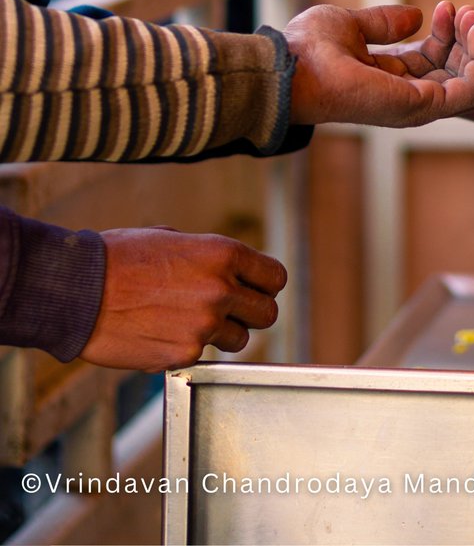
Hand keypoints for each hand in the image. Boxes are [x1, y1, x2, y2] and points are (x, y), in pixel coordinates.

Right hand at [80, 227, 286, 370]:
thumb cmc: (118, 258)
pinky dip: (186, 349)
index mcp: (223, 253)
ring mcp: (205, 325)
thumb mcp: (171, 238)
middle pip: (268, 313)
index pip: (275, 278)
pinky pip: (201, 356)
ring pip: (240, 339)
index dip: (265, 286)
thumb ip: (207, 255)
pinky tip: (160, 333)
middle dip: (251, 314)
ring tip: (188, 322)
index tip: (254, 291)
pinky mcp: (184, 354)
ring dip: (222, 334)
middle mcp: (221, 289)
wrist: (77, 289)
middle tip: (230, 312)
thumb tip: (227, 268)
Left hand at [284, 0, 473, 127]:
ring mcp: (415, 104)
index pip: (434, 60)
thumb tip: (416, 16)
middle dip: (467, 38)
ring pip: (470, 80)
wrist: (292, 66)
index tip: (446, 6)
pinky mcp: (423, 106)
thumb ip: (384, 23)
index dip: (447, 32)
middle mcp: (406, 94)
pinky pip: (470, 89)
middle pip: (455, 70)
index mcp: (390, 77)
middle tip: (467, 10)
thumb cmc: (308, 50)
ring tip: (473, 16)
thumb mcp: (352, 25)